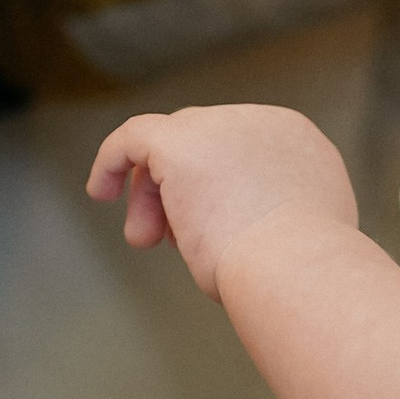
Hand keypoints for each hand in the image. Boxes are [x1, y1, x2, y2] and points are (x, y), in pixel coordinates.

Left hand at [86, 101, 358, 296]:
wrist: (296, 270)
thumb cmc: (298, 275)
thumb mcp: (294, 236)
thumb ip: (271, 218)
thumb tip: (237, 231)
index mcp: (299, 142)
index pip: (241, 154)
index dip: (216, 190)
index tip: (203, 231)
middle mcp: (263, 123)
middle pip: (205, 147)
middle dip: (183, 194)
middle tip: (168, 242)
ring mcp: (221, 126)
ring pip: (171, 148)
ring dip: (155, 196)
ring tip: (147, 241)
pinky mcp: (180, 140)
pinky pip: (134, 137)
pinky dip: (112, 160)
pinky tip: (100, 191)